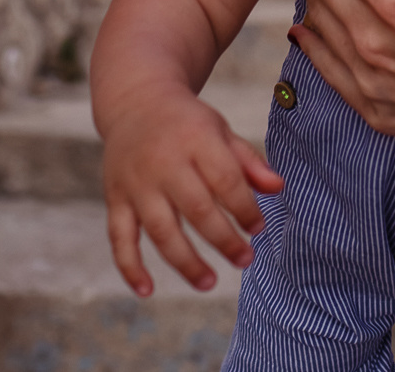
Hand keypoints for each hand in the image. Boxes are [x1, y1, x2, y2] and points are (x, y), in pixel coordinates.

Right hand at [101, 92, 282, 295]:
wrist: (135, 102)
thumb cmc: (187, 123)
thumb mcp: (220, 130)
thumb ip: (248, 161)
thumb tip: (279, 188)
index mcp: (195, 139)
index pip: (225, 180)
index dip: (245, 208)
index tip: (259, 228)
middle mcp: (163, 161)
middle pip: (196, 208)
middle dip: (223, 239)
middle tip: (245, 260)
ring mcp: (136, 182)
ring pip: (161, 229)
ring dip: (186, 261)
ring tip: (209, 283)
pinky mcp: (115, 197)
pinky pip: (119, 237)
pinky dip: (130, 266)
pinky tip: (147, 291)